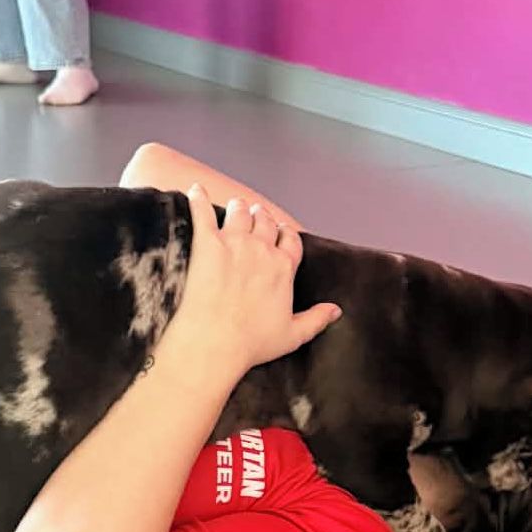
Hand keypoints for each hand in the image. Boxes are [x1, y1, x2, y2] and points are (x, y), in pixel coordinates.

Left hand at [170, 183, 341, 380]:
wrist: (215, 341)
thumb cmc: (252, 342)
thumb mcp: (292, 335)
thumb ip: (316, 319)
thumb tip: (336, 311)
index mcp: (284, 268)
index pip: (291, 240)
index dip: (286, 234)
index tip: (282, 232)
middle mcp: (262, 249)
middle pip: (266, 222)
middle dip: (262, 218)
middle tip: (257, 216)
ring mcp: (234, 243)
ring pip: (240, 212)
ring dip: (239, 208)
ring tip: (235, 206)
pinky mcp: (207, 243)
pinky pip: (202, 212)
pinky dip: (198, 198)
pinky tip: (195, 190)